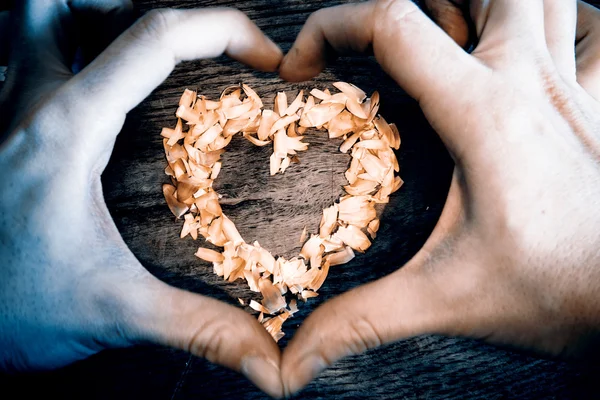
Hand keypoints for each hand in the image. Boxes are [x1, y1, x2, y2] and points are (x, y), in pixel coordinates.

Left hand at [0, 1, 283, 395]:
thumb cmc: (9, 316)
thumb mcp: (116, 314)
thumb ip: (198, 328)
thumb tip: (268, 357)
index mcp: (66, 132)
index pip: (153, 38)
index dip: (222, 28)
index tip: (264, 57)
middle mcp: (27, 108)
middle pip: (61, 3)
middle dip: (127, 5)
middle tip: (179, 44)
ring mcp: (2, 118)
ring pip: (26, 24)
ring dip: (83, 20)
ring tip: (137, 52)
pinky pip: (17, 66)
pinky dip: (58, 58)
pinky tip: (91, 98)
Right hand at [279, 0, 599, 394]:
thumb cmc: (561, 292)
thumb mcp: (444, 301)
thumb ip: (361, 321)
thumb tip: (293, 360)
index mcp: (484, 114)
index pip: (393, 26)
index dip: (333, 27)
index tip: (305, 67)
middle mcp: (532, 81)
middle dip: (423, 0)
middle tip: (387, 41)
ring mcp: (577, 87)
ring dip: (490, 3)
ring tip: (450, 33)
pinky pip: (595, 35)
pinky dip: (564, 27)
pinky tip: (537, 55)